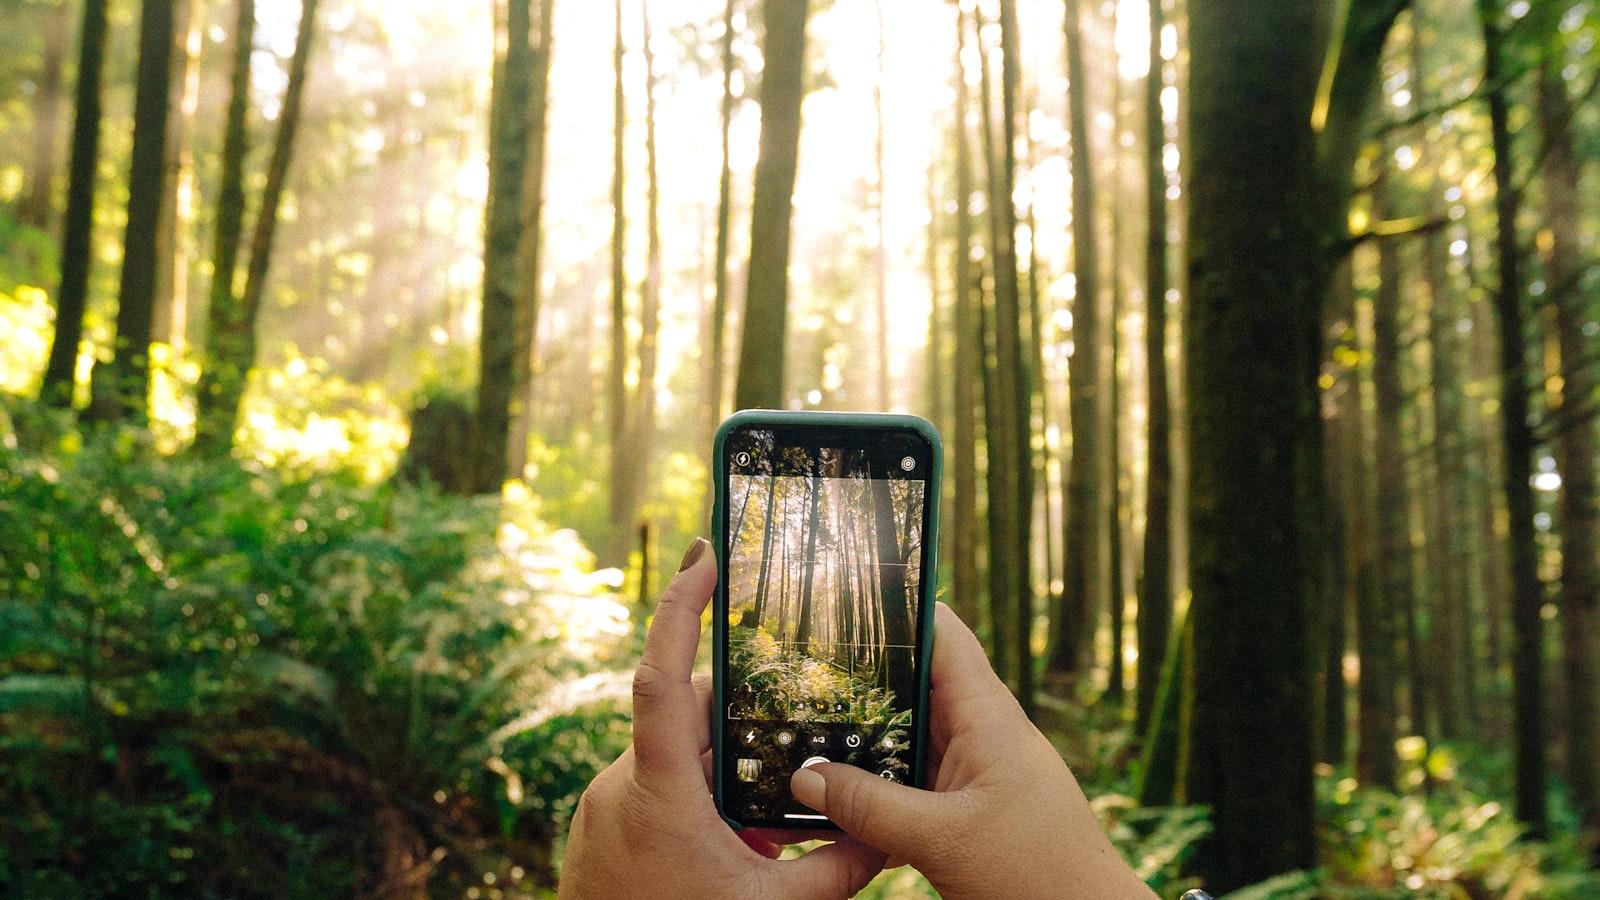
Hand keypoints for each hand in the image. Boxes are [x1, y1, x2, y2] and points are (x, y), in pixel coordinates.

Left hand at [558, 538, 885, 899]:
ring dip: (720, 768)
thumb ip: (838, 868)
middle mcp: (620, 785)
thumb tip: (890, 832)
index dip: (679, 608)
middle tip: (790, 732)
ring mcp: (603, 804)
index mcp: (658, 792)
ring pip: (672, 754)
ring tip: (762, 818)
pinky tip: (731, 838)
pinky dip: (695, 795)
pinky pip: (653, 785)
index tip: (703, 554)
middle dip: (741, 722)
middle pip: (686, 717)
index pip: (661, 677)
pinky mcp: (599, 825)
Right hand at [786, 603, 1154, 899]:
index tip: (846, 587)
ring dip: (865, 732)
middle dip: (863, 674)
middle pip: (914, 682)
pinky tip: (836, 786)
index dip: (900, 604)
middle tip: (799, 662)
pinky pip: (912, 777)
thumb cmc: (1039, 877)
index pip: (942, 633)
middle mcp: (981, 733)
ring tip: (802, 718)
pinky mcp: (966, 807)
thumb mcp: (942, 839)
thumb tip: (805, 776)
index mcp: (989, 717)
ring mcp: (974, 771)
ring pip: (908, 734)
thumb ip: (870, 806)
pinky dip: (877, 777)